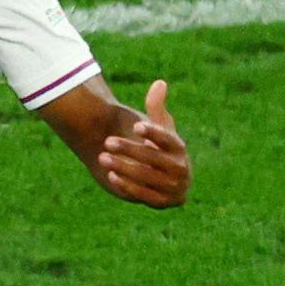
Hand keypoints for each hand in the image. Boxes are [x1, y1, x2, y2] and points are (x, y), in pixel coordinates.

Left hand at [99, 79, 190, 208]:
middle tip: (108, 141)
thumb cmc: (158, 149)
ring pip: (146, 177)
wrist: (162, 179)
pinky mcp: (163, 202)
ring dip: (123, 167)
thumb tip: (159, 83)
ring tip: (103, 157)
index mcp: (180, 148)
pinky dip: (128, 186)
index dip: (153, 132)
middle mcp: (181, 168)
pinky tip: (110, 175)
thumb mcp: (159, 128)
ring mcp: (173, 187)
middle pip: (154, 158)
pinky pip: (144, 195)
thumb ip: (157, 106)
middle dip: (129, 149)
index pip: (167, 138)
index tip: (135, 126)